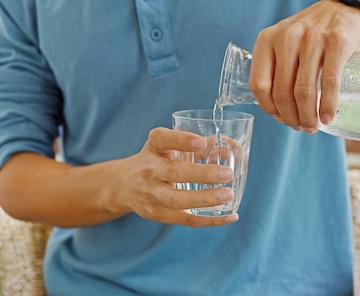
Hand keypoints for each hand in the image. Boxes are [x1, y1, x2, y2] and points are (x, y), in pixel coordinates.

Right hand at [111, 127, 237, 226]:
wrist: (124, 185)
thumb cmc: (157, 160)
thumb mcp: (168, 146)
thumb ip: (199, 144)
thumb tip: (235, 148)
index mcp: (153, 147)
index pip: (162, 140)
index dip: (182, 140)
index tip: (202, 142)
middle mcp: (149, 170)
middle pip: (173, 173)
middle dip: (202, 174)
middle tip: (228, 173)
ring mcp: (151, 195)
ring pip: (177, 200)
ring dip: (205, 199)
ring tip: (228, 195)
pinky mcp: (157, 214)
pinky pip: (185, 220)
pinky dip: (210, 220)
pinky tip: (231, 216)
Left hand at [250, 0, 359, 132]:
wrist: (342, 9)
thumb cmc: (309, 33)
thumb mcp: (283, 43)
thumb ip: (276, 71)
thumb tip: (279, 113)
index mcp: (266, 40)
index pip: (259, 84)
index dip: (268, 108)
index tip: (280, 118)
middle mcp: (286, 38)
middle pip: (282, 92)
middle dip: (291, 117)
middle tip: (301, 128)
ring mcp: (311, 39)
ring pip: (304, 91)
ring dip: (308, 116)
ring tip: (313, 126)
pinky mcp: (336, 43)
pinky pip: (329, 82)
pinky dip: (328, 105)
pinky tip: (328, 117)